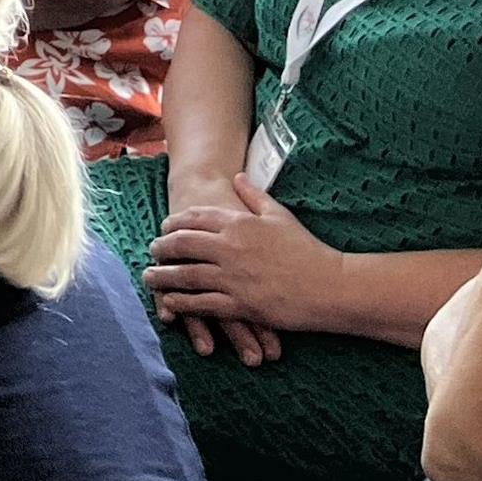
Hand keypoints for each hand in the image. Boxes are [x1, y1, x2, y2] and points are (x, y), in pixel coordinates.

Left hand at [145, 174, 343, 359]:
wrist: (333, 286)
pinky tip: (169, 303)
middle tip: (151, 251)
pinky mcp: (239, 304)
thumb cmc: (308, 250)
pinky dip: (181, 303)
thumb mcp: (280, 215)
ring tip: (148, 277)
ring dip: (162, 276)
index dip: (174, 223)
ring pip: (185, 275)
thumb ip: (253, 196)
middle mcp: (230, 248)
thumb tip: (235, 176)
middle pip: (182, 244)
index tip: (164, 228)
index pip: (194, 218)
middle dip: (161, 247)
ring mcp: (233, 277)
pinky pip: (201, 303)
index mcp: (239, 224)